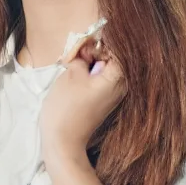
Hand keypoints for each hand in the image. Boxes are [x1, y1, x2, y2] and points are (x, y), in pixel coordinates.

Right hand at [39, 36, 126, 165]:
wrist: (63, 142)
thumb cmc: (66, 107)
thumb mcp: (71, 73)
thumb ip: (82, 56)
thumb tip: (87, 52)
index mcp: (118, 78)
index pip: (117, 48)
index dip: (100, 43)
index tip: (84, 46)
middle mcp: (122, 87)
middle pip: (113, 58)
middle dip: (95, 52)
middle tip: (76, 55)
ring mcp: (114, 96)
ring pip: (106, 68)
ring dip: (91, 63)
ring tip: (74, 64)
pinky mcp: (105, 102)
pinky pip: (102, 80)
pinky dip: (91, 74)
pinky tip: (77, 76)